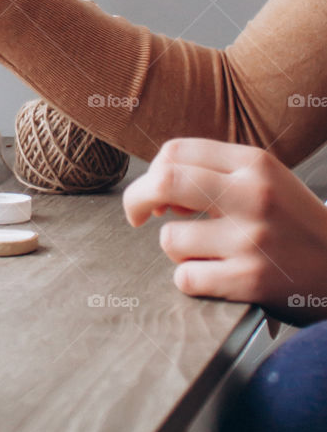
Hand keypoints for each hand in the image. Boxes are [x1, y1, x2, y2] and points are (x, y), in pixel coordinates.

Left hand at [123, 138, 326, 322]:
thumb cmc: (294, 224)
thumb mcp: (267, 181)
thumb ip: (215, 174)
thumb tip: (157, 191)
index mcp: (255, 163)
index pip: (175, 151)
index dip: (154, 172)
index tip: (158, 194)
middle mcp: (253, 195)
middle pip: (163, 181)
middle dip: (137, 199)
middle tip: (138, 216)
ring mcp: (251, 239)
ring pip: (170, 238)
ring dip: (177, 250)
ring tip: (208, 254)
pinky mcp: (250, 280)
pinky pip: (185, 277)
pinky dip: (191, 280)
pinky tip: (217, 277)